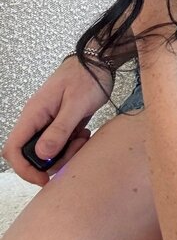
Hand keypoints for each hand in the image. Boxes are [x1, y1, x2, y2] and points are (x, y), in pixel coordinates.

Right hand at [1, 56, 111, 185]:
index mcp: (34, 113)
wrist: (100, 60)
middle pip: (31, 154)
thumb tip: (43, 154)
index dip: (23, 169)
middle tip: (75, 149)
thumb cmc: (88, 76)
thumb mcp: (76, 104)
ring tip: (82, 137)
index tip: (43, 179)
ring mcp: (48, 121)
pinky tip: (83, 133)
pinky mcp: (60, 123)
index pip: (13, 149)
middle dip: (52, 160)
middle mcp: (37, 119)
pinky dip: (71, 144)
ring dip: (65, 151)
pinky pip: (59, 143)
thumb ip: (59, 129)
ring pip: (47, 151)